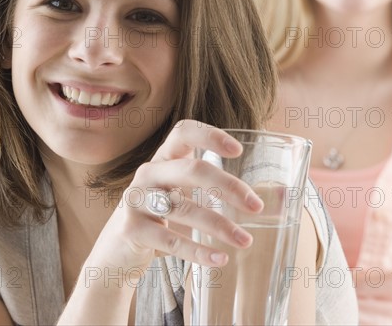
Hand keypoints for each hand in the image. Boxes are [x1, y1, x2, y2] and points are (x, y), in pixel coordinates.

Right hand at [87, 120, 263, 275]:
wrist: (116, 250)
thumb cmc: (158, 216)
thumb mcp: (181, 195)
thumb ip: (215, 190)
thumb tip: (275, 196)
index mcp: (163, 159)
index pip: (183, 133)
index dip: (210, 136)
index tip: (237, 151)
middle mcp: (148, 173)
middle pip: (192, 170)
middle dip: (228, 186)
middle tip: (256, 206)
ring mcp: (137, 200)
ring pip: (184, 208)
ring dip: (220, 226)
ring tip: (245, 241)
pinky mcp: (132, 229)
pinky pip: (171, 240)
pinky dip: (198, 252)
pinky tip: (220, 259)